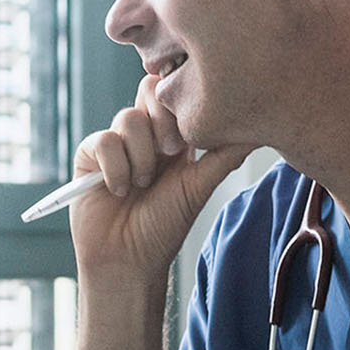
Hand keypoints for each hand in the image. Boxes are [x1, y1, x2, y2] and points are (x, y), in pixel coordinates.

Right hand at [69, 74, 251, 279]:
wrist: (127, 259)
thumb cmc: (164, 228)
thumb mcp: (198, 187)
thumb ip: (224, 156)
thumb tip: (259, 131)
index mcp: (173, 138)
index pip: (176, 94)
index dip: (181, 102)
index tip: (188, 135)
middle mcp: (144, 135)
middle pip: (149, 90)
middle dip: (162, 121)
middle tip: (170, 154)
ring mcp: (116, 143)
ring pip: (129, 118)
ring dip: (141, 157)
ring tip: (142, 186)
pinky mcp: (90, 155)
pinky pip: (104, 141)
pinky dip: (116, 169)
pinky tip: (119, 191)